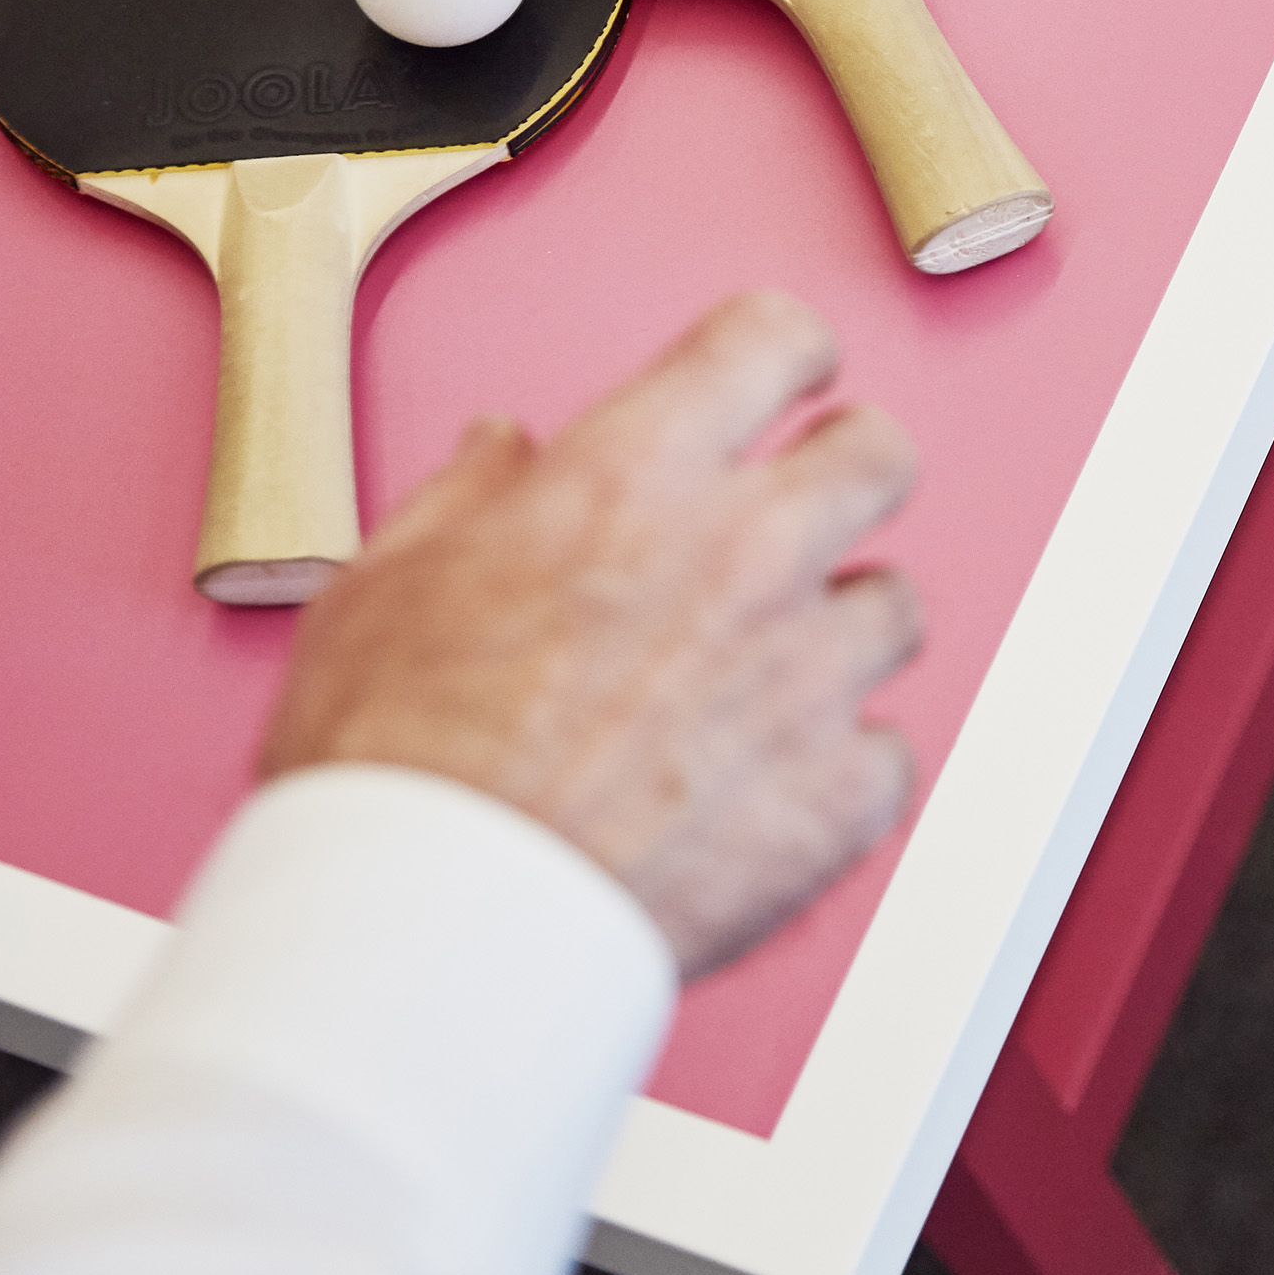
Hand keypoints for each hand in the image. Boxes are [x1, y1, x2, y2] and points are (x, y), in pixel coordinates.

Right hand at [256, 290, 923, 976]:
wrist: (429, 934)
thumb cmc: (389, 772)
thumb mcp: (378, 589)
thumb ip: (467, 500)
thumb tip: (508, 450)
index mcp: (635, 480)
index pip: (769, 341)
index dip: (779, 355)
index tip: (785, 378)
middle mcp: (747, 555)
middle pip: (879, 455)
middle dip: (845, 469)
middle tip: (801, 513)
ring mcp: (810, 673)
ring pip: (894, 606)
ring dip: (838, 631)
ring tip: (757, 682)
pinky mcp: (843, 792)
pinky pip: (887, 752)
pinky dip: (836, 769)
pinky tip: (760, 793)